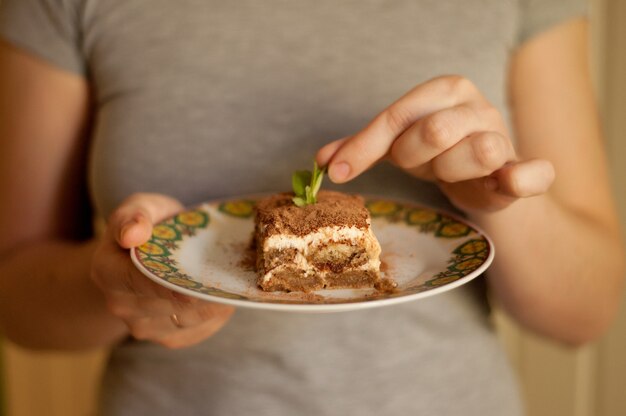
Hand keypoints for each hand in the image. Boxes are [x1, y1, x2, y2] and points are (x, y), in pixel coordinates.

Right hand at [90, 193, 234, 348]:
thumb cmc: (149, 224)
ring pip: (187, 321)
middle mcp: (120, 305)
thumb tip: (132, 234)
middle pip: (169, 306)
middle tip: (233, 283)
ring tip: (237, 287)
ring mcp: (142, 326)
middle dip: (202, 295)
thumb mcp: (141, 207)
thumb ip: (135, 216)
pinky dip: (217, 317)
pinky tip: (227, 299)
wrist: (149, 252)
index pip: (139, 283)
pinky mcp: (166, 337)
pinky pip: (197, 332)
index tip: (198, 288)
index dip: (169, 288)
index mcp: (107, 271)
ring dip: (215, 307)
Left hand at [317, 75, 554, 212]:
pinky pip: (531, 172)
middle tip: (418, 166)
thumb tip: (321, 160)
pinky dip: (522, 178)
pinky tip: (509, 182)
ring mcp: (504, 136)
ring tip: (449, 173)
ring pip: (476, 152)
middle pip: (433, 132)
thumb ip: (363, 147)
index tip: (335, 172)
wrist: (482, 176)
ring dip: (451, 173)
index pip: (398, 116)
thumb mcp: (398, 143)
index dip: (364, 146)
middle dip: (414, 157)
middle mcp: (477, 107)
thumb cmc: (436, 153)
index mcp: (446, 90)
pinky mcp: (524, 170)